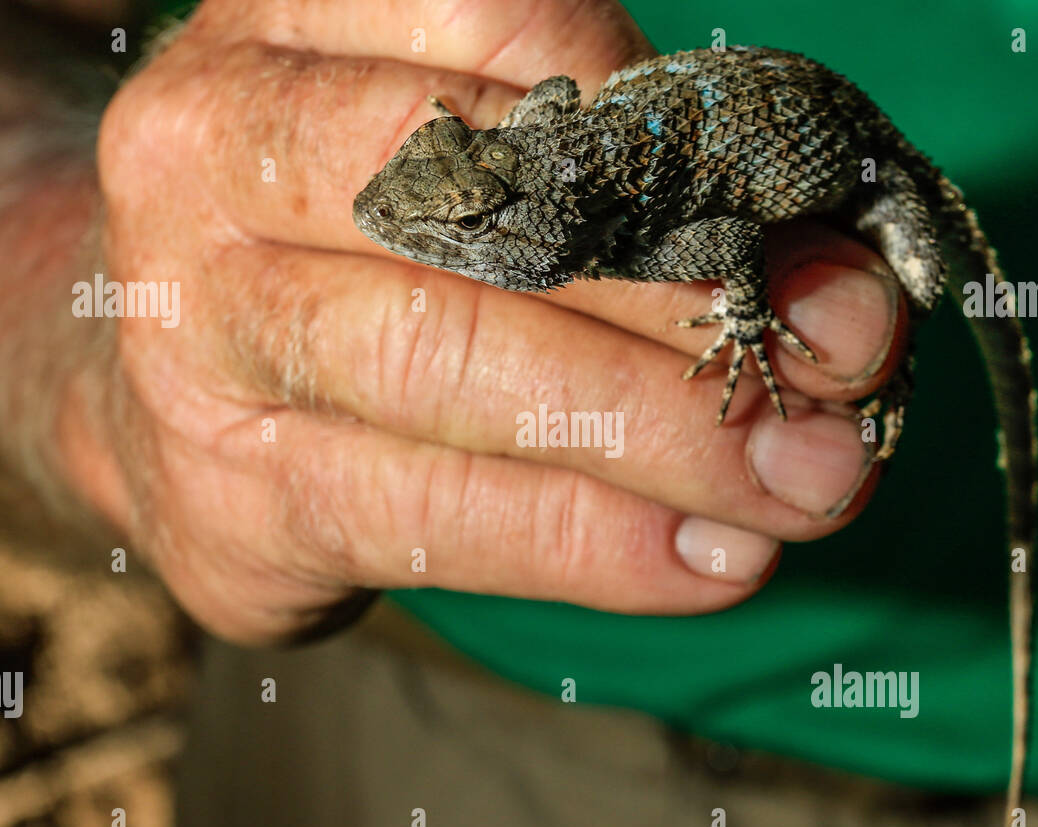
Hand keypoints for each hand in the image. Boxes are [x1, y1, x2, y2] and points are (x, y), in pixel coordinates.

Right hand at [75, 0, 909, 641]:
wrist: (199, 383)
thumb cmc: (376, 243)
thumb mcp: (488, 165)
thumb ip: (639, 196)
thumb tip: (835, 289)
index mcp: (291, 24)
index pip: (510, 40)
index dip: (680, 151)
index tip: (821, 250)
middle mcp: (207, 158)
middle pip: (476, 218)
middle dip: (683, 307)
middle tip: (844, 379)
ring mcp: (193, 332)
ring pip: (445, 373)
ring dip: (654, 439)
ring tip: (802, 483)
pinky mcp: (221, 493)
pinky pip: (423, 518)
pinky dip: (585, 545)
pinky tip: (705, 562)